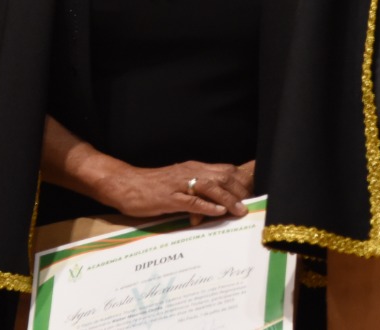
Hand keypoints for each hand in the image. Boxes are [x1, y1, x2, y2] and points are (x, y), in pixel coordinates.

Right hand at [95, 158, 251, 220]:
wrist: (126, 185)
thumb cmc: (152, 187)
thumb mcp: (178, 184)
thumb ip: (197, 190)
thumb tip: (217, 202)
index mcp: (193, 168)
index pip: (223, 171)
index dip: (240, 182)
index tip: (252, 193)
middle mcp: (189, 172)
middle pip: (221, 177)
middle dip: (239, 190)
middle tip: (251, 205)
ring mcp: (179, 184)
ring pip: (210, 187)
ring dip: (227, 199)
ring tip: (240, 210)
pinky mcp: (169, 197)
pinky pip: (191, 201)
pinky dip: (207, 207)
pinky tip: (217, 212)